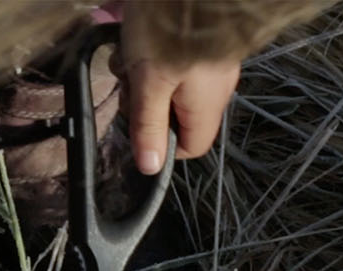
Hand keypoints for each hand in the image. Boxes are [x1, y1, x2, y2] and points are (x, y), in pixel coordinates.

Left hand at [120, 23, 241, 174]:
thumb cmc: (169, 30)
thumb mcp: (149, 84)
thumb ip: (148, 127)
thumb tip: (150, 168)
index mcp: (206, 105)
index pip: (190, 147)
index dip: (161, 143)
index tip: (138, 124)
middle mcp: (214, 87)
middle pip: (174, 113)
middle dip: (144, 101)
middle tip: (128, 81)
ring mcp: (209, 61)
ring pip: (168, 84)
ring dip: (141, 72)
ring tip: (128, 52)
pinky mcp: (198, 39)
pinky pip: (171, 58)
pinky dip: (149, 51)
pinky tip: (134, 35)